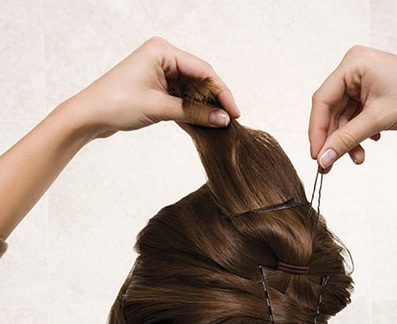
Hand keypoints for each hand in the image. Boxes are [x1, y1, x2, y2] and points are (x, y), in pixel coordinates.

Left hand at [68, 36, 240, 139]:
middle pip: (199, 79)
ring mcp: (159, 73)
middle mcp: (162, 57)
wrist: (89, 116)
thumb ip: (193, 114)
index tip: (235, 112)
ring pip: (191, 91)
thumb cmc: (117, 104)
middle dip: (213, 101)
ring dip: (202, 109)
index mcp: (162, 50)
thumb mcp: (159, 109)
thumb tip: (222, 119)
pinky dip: (190, 112)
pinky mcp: (155, 88)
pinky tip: (202, 126)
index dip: (221, 92)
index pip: (202, 70)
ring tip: (218, 126)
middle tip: (229, 121)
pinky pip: (180, 99)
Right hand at [308, 44, 396, 172]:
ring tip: (358, 158)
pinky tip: (369, 142)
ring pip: (342, 117)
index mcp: (353, 64)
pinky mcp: (366, 91)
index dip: (317, 131)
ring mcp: (360, 80)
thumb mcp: (377, 120)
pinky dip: (356, 133)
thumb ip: (346, 140)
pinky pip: (352, 116)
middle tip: (329, 165)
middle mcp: (353, 69)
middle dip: (334, 139)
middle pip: (331, 111)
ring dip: (347, 140)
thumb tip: (323, 159)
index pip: (322, 101)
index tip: (316, 156)